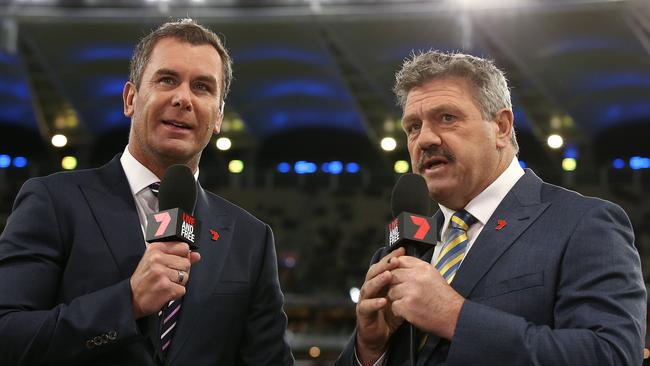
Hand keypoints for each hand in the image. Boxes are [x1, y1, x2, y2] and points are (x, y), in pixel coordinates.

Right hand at [129, 242, 200, 318]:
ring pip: (186, 276)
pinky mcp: (165, 287)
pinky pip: (182, 289)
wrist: (131, 298)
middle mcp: (157, 258)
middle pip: (187, 263)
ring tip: (164, 283)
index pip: (183, 247)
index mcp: (156, 248)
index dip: (183, 256)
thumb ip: (178, 256)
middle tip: (166, 276)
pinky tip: (164, 291)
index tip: (174, 262)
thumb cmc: (144, 279)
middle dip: (180, 272)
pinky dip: (175, 293)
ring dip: (178, 283)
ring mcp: (161, 273)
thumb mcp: (156, 261)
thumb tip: (196, 255)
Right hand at [355, 247, 405, 365]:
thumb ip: (405, 286)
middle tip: (395, 260)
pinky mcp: (363, 313)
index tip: (401, 250)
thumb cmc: (389, 315)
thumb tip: (419, 273)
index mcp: (379, 283)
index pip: (384, 266)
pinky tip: (383, 301)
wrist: (379, 336)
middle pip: (374, 272)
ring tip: (388, 275)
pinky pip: (367, 306)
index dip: (391, 258)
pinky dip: (375, 303)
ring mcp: (364, 299)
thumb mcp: (400, 298)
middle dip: (384, 265)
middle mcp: (370, 288)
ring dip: (379, 280)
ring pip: (369, 287)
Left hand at [387, 255, 464, 339]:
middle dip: (395, 284)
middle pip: (392, 275)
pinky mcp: (407, 306)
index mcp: (423, 268)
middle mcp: (416, 277)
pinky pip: (394, 305)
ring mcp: (411, 292)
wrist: (454, 316)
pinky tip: (409, 311)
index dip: (395, 268)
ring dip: (397, 298)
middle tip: (402, 292)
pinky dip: (399, 311)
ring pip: (391, 291)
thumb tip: (399, 262)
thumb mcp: (433, 276)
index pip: (400, 261)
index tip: (397, 275)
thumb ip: (417, 268)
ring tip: (408, 303)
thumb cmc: (444, 298)